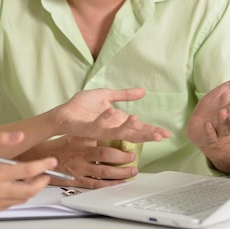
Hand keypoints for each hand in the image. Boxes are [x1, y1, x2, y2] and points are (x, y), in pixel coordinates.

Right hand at [0, 132, 56, 213]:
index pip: (28, 171)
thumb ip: (1, 138)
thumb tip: (20, 136)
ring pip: (22, 198)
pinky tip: (16, 185)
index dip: (43, 165)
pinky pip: (12, 203)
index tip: (52, 161)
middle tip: (47, 173)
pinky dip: (18, 195)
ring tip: (33, 178)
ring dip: (32, 188)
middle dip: (42, 181)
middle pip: (30, 190)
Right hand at [22, 136, 138, 188]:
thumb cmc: (60, 146)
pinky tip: (119, 182)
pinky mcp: (77, 180)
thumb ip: (91, 133)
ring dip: (120, 172)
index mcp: (82, 140)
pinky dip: (109, 184)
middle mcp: (81, 154)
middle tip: (133, 156)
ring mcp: (80, 168)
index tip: (129, 130)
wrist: (41, 159)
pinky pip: (96, 184)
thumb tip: (110, 127)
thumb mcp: (75, 135)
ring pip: (104, 171)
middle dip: (122, 157)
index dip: (116, 132)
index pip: (102, 135)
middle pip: (106, 155)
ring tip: (132, 171)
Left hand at [50, 88, 170, 142]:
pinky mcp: (89, 129)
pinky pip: (98, 124)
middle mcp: (112, 128)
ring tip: (140, 121)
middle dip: (147, 134)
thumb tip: (143, 91)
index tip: (167, 134)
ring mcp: (101, 130)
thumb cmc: (82, 106)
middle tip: (161, 136)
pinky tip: (113, 112)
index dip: (152, 130)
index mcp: (118, 121)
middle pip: (133, 133)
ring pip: (118, 131)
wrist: (63, 113)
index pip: (139, 127)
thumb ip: (124, 95)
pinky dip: (106, 118)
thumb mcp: (106, 95)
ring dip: (129, 127)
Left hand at [186, 66, 229, 149]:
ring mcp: (219, 129)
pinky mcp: (208, 136)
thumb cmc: (216, 105)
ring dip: (224, 121)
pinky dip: (209, 130)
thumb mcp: (229, 89)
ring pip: (225, 128)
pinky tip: (207, 124)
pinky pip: (210, 135)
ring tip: (223, 112)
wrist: (199, 122)